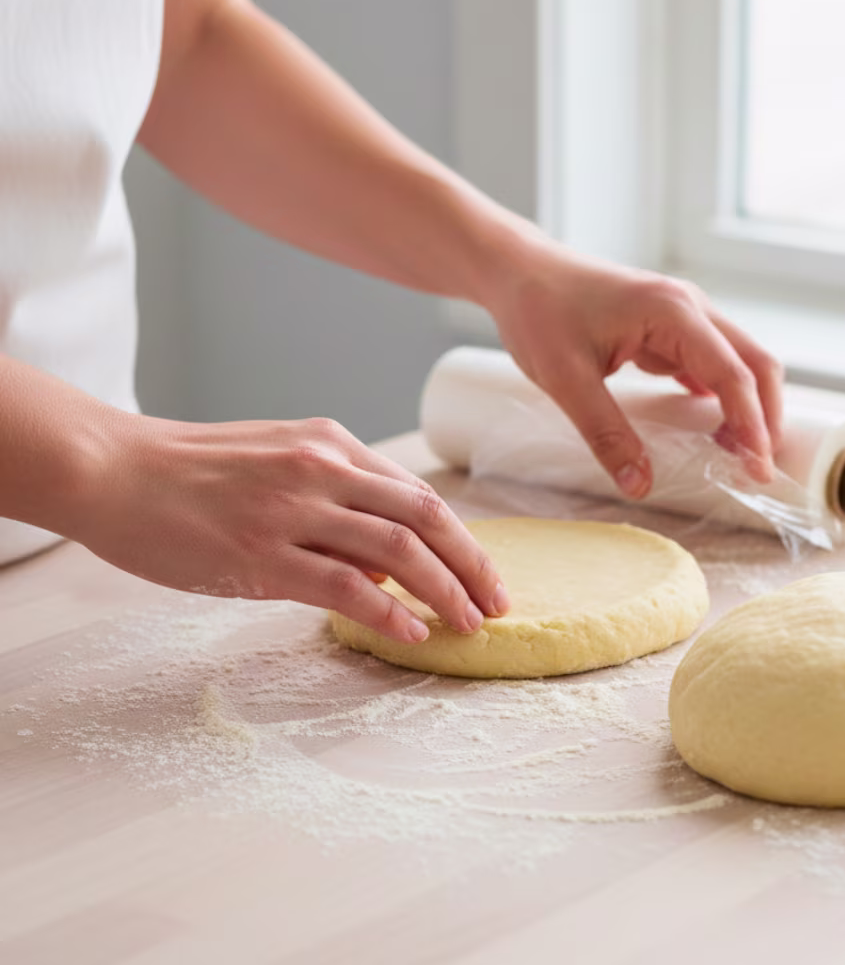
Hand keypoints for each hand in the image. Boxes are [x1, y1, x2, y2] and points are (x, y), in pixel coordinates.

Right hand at [71, 414, 507, 642]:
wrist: (115, 470)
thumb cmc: (193, 469)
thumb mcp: (278, 456)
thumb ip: (336, 490)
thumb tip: (387, 545)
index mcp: (331, 445)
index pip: (418, 494)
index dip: (461, 537)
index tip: (484, 572)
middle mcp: (323, 469)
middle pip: (425, 519)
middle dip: (471, 565)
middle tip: (497, 603)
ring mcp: (294, 511)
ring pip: (397, 552)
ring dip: (443, 592)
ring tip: (466, 624)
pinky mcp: (261, 554)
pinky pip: (344, 586)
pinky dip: (387, 611)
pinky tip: (410, 632)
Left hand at [488, 251, 783, 494]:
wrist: (518, 271)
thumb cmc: (539, 313)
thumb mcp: (566, 379)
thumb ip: (606, 433)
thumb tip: (639, 486)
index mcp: (673, 312)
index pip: (733, 373)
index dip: (752, 424)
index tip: (759, 471)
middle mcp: (689, 307)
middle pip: (754, 362)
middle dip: (765, 416)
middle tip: (759, 470)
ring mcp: (681, 314)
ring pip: (737, 362)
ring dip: (746, 406)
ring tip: (739, 457)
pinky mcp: (667, 326)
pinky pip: (709, 363)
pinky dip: (720, 396)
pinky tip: (712, 431)